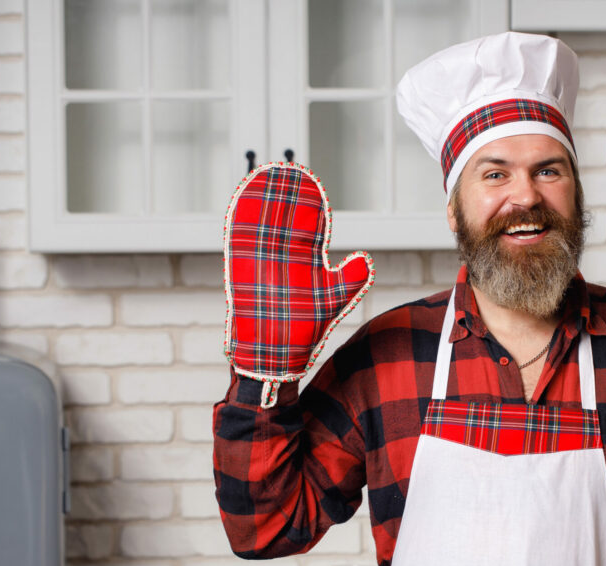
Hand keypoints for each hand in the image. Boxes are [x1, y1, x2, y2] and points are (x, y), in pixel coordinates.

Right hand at [224, 162, 374, 406]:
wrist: (275, 356)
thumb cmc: (303, 331)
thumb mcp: (333, 299)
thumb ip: (351, 278)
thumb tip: (366, 258)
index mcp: (303, 262)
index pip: (308, 225)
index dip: (310, 204)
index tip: (311, 183)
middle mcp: (281, 259)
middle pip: (283, 219)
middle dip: (285, 195)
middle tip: (286, 170)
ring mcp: (260, 264)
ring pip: (262, 225)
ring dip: (262, 201)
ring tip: (264, 176)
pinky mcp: (241, 272)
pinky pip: (240, 242)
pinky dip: (241, 220)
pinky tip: (241, 200)